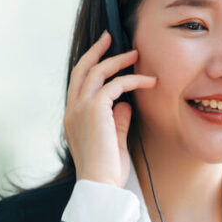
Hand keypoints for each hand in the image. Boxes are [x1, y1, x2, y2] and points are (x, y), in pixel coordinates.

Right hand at [64, 31, 157, 186]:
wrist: (100, 184)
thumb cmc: (108, 170)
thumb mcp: (114, 141)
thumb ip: (118, 121)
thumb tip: (125, 105)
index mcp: (73, 117)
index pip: (79, 83)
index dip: (91, 65)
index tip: (104, 53)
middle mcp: (72, 109)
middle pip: (82, 70)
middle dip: (96, 51)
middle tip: (110, 37)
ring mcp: (80, 108)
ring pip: (96, 72)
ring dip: (118, 61)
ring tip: (136, 55)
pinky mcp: (94, 110)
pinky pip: (114, 85)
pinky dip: (133, 80)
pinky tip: (149, 82)